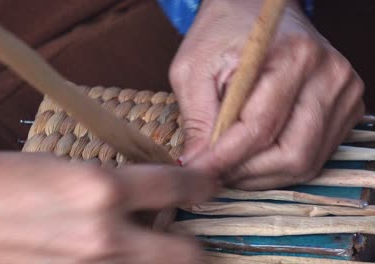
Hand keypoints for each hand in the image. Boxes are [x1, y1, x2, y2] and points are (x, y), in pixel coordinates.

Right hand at [0, 153, 216, 263]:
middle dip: (195, 247)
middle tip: (191, 237)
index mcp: (101, 188)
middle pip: (186, 254)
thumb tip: (149, 197)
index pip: (177, 186)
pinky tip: (117, 256)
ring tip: (153, 247)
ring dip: (163, 260)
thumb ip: (113, 185)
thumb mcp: (65, 167)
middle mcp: (104, 235)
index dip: (202, 186)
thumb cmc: (1, 181)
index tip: (209, 186)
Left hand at [169, 0, 364, 189]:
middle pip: (292, 153)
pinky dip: (280, 166)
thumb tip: (198, 163)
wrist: (253, 11)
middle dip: (247, 173)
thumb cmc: (221, 34)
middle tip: (215, 173)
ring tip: (231, 166)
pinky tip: (254, 157)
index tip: (199, 171)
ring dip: (262, 175)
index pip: (260, 128)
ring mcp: (343, 93)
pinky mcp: (344, 108)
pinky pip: (315, 156)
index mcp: (292, 56)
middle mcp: (328, 74)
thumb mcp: (193, 68)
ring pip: (305, 162)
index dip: (225, 158)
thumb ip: (197, 117)